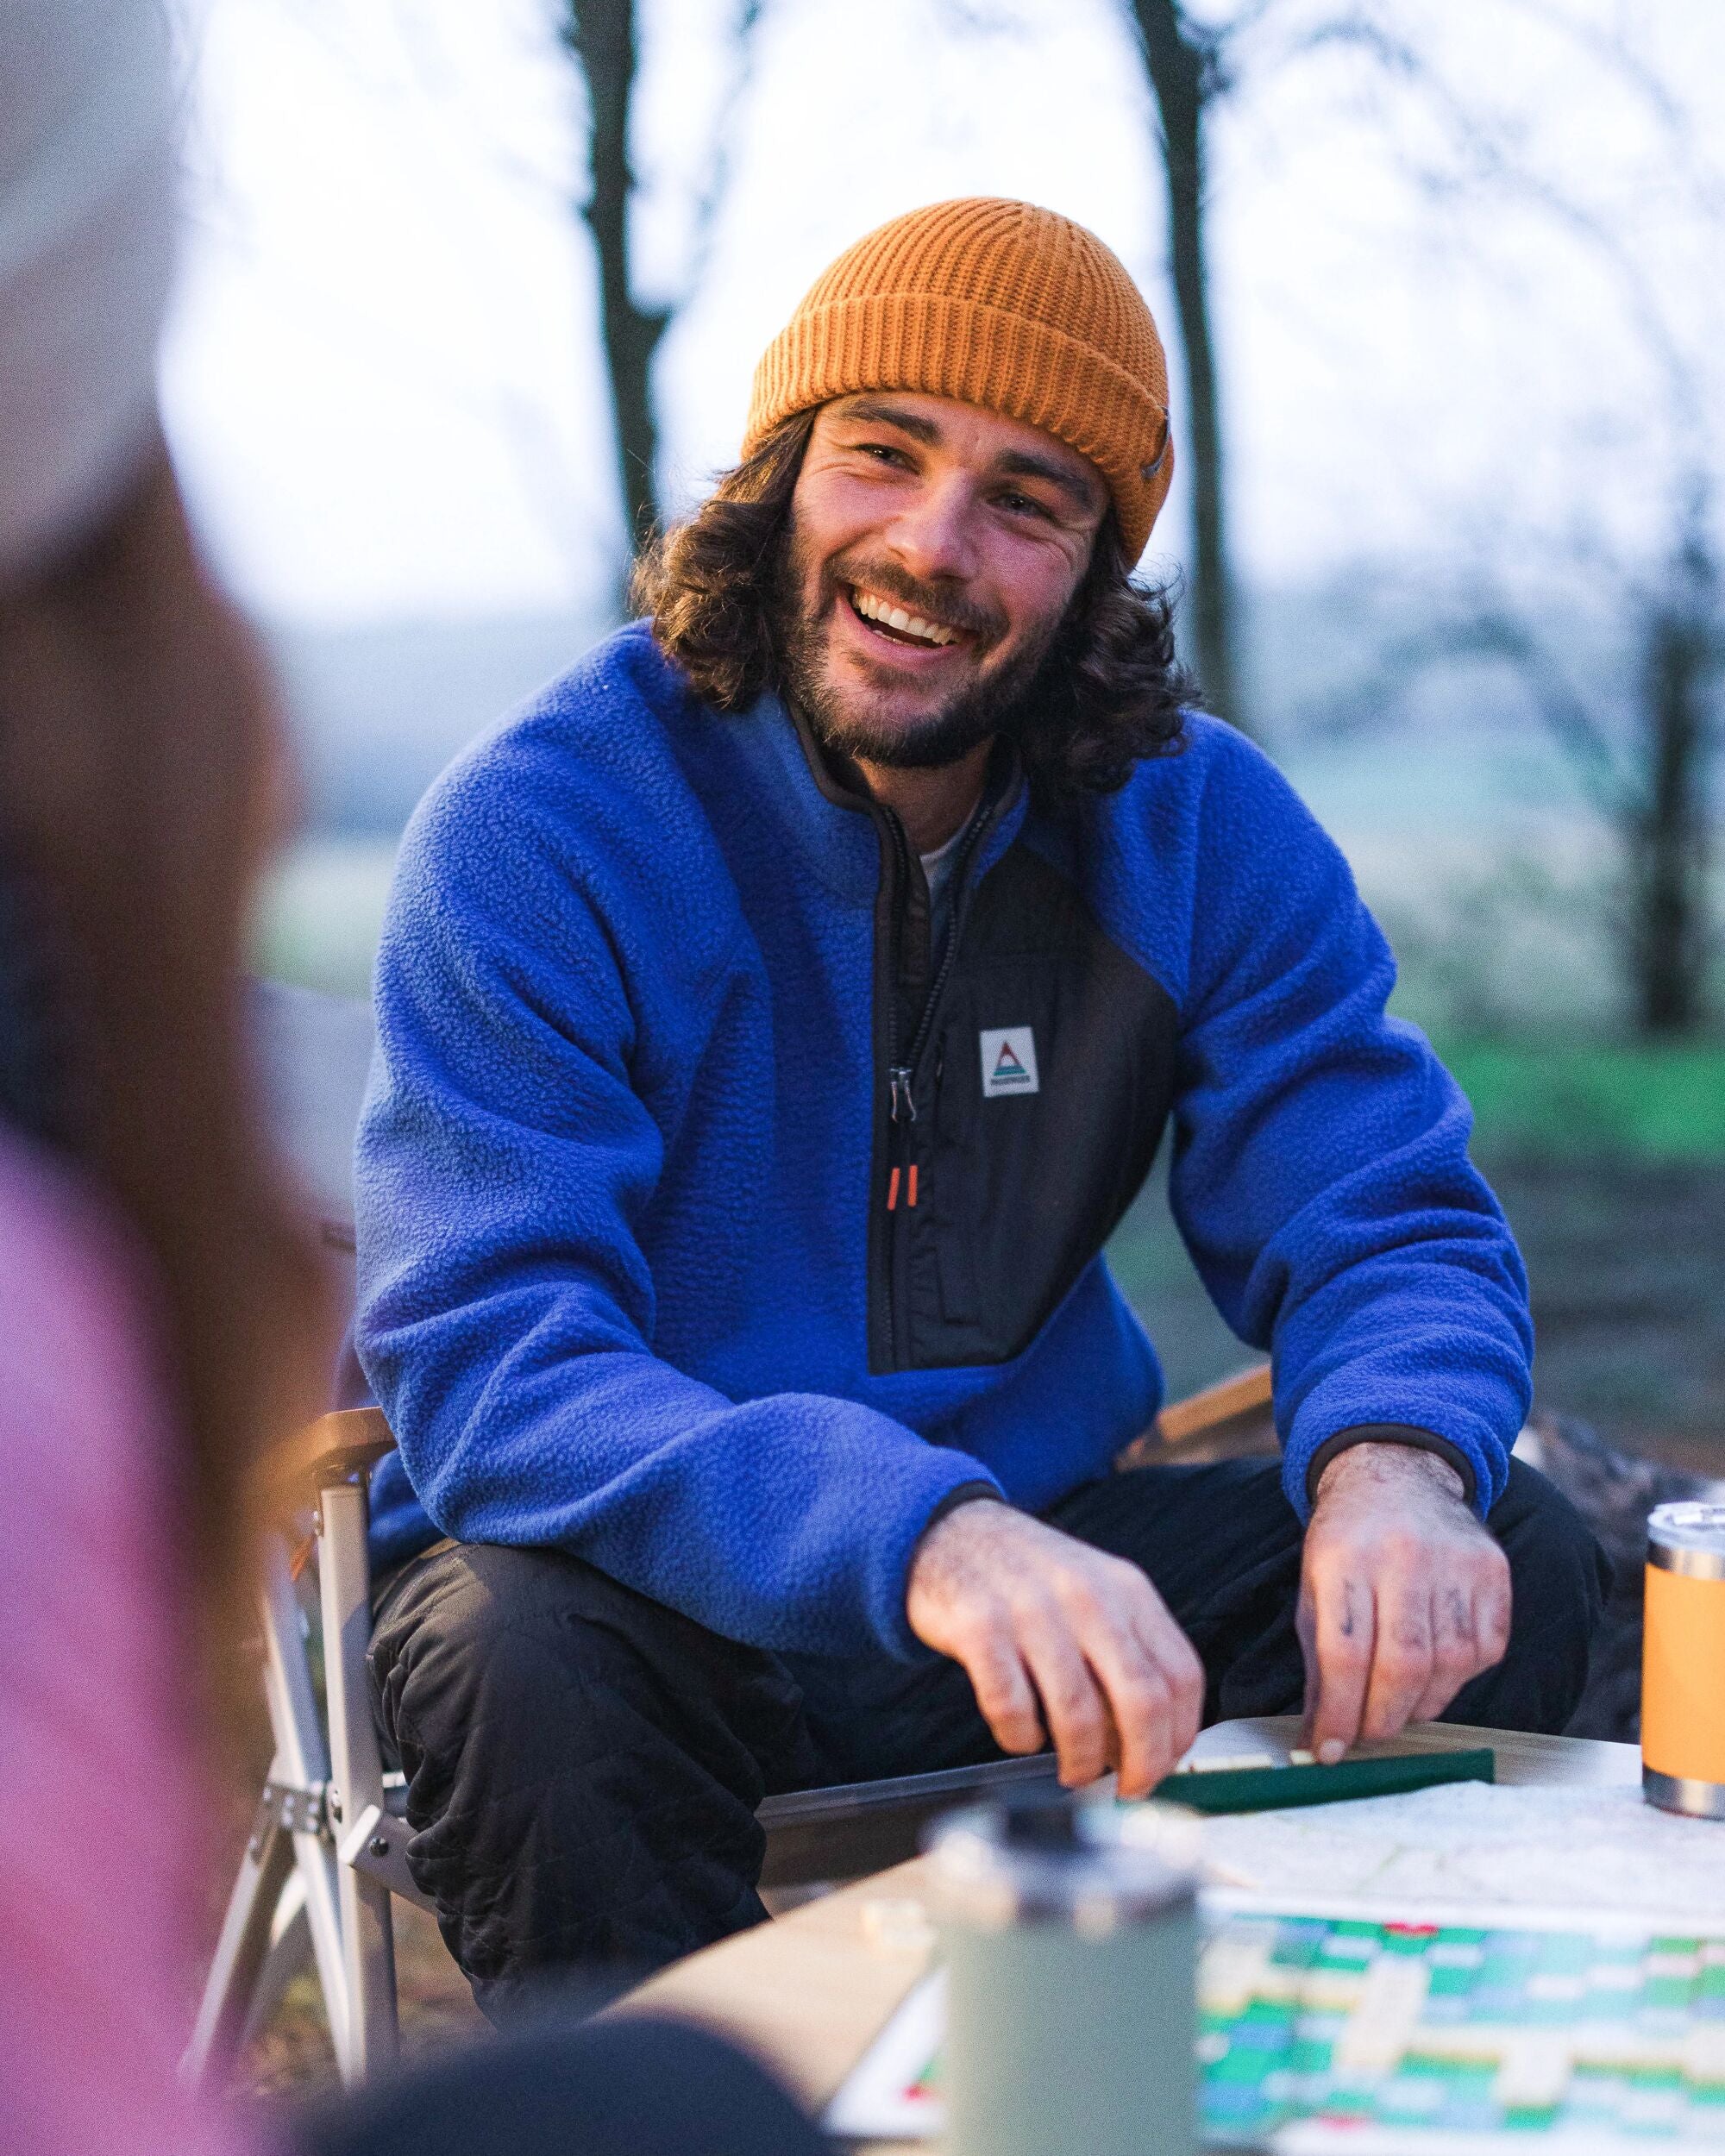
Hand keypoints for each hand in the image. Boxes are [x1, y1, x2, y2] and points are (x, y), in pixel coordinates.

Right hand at [905, 1499, 1203, 1797]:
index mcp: (1126, 1589)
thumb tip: (1153, 1741)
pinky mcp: (979, 1627)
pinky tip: (1021, 1735)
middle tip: (1127, 1788)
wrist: (952, 1531)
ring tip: (1073, 1770)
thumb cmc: (1029, 1578)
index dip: (1179, 1736)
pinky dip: (1020, 1738)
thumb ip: (1129, 1652)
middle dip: (1141, 1763)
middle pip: (1140, 1701)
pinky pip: (1011, 1707)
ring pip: (1077, 1714)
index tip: (1164, 1765)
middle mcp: (1086, 1595)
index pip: (1180, 1676)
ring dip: (1080, 1761)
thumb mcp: (1095, 1592)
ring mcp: (1031, 1610)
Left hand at [1300, 1443, 1510, 1759]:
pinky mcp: (1493, 1569)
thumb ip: (1318, 1664)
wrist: (1398, 1474)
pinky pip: (1487, 1648)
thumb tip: (1319, 1742)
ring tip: (1400, 1708)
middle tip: (1370, 1737)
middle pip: (1403, 1663)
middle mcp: (1403, 1555)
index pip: (1344, 1651)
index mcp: (1344, 1557)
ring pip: (1450, 1663)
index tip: (1330, 1752)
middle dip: (1384, 1718)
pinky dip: (1462, 1676)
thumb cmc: (1347, 1544)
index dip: (1339, 1712)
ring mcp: (1455, 1561)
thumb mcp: (1314, 1588)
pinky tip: (1437, 1674)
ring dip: (1423, 1704)